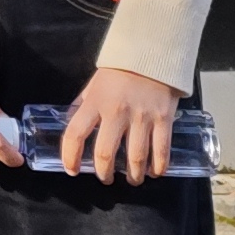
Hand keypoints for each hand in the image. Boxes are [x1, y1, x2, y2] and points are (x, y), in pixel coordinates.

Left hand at [58, 66, 182, 184]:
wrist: (151, 55)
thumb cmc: (118, 72)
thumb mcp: (93, 86)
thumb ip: (82, 106)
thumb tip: (70, 126)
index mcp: (95, 102)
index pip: (75, 134)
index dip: (70, 156)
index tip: (72, 170)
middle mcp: (117, 112)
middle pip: (106, 153)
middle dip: (104, 173)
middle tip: (106, 178)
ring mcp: (142, 117)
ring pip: (135, 158)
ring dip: (132, 175)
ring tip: (132, 179)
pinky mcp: (164, 120)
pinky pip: (161, 151)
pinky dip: (158, 167)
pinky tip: (154, 172)